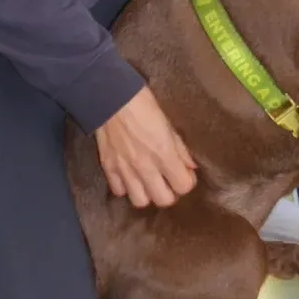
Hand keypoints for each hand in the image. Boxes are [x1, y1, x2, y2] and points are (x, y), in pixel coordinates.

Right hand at [95, 87, 196, 207]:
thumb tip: (190, 166)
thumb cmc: (143, 103)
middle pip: (164, 200)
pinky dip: (125, 187)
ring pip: (140, 201)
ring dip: (147, 194)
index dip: (187, 181)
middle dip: (169, 192)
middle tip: (168, 180)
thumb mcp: (168, 122)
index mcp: (164, 154)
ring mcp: (125, 169)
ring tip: (148, 181)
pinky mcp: (108, 167)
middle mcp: (145, 167)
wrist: (111, 96)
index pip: (183, 186)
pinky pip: (118, 191)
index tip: (185, 173)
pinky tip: (129, 176)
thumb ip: (180, 148)